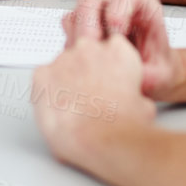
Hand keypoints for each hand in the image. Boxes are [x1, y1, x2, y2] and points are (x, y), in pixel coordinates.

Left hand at [33, 33, 151, 164]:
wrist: (102, 139)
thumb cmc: (123, 125)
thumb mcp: (144, 105)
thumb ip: (133, 93)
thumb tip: (132, 102)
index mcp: (117, 50)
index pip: (109, 47)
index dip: (106, 67)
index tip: (106, 82)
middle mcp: (89, 48)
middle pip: (83, 55)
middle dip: (84, 74)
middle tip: (89, 99)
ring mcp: (63, 59)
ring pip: (61, 67)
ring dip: (64, 83)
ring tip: (73, 110)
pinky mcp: (42, 75)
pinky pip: (41, 79)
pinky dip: (45, 93)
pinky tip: (57, 109)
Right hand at [64, 0, 184, 101]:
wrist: (151, 74)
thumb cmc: (158, 68)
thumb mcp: (162, 75)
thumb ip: (149, 75)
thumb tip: (131, 78)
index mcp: (143, 6)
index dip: (119, 9)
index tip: (118, 34)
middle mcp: (117, 5)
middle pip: (92, 1)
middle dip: (89, 27)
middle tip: (94, 51)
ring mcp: (97, 13)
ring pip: (76, 14)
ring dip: (79, 39)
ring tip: (90, 62)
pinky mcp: (83, 27)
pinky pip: (69, 29)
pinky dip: (73, 47)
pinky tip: (86, 63)